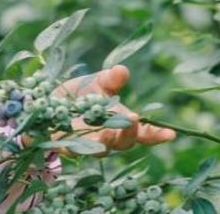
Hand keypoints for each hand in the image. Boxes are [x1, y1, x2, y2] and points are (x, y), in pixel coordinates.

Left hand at [38, 64, 176, 154]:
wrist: (48, 102)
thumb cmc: (81, 93)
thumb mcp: (97, 82)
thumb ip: (111, 79)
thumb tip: (122, 70)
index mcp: (120, 123)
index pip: (143, 133)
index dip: (157, 135)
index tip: (171, 133)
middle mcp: (107, 138)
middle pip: (123, 143)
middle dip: (129, 133)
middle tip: (133, 120)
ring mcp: (87, 145)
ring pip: (100, 149)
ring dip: (104, 141)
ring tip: (107, 131)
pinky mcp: (64, 147)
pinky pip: (70, 149)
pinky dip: (72, 145)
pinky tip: (71, 140)